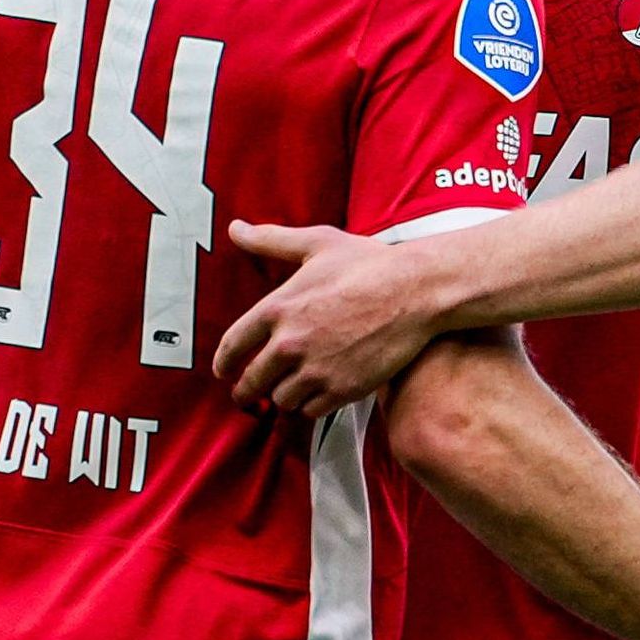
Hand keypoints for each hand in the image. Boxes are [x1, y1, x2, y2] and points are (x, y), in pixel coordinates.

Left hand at [213, 222, 456, 413]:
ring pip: (280, 400)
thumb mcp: (316, 243)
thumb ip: (271, 240)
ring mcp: (315, 370)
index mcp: (277, 309)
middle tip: (247, 394)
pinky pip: (310, 411)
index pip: (232, 346)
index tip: (223, 372)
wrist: (416, 291)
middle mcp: (290, 344)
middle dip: (246, 390)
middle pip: (252, 381)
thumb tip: (236, 228)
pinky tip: (314, 395)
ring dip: (281, 396)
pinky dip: (309, 406)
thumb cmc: (369, 264)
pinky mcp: (341, 389)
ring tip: (288, 389)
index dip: (223, 364)